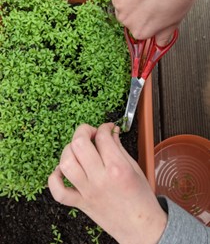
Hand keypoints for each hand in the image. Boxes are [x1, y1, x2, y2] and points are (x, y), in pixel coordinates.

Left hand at [48, 123, 166, 243]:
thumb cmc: (141, 199)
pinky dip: (55, 178)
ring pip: (66, 163)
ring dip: (69, 150)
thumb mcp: (135, 168)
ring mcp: (87, 192)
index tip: (107, 128)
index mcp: (118, 168)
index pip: (103, 137)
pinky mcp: (80, 203)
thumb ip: (120, 148)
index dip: (105, 127)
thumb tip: (112, 133)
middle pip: (79, 144)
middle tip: (91, 132)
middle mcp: (100, 179)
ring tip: (78, 149)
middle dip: (83, 130)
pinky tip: (62, 170)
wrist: (141, 228)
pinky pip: (58, 191)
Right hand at [105, 0, 209, 44]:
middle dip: (133, 4)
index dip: (141, 15)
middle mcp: (126, 20)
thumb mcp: (174, 21)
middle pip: (124, 13)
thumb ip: (163, 36)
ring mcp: (118, 1)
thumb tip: (159, 44)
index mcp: (139, 31)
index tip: (148, 7)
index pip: (134, 26)